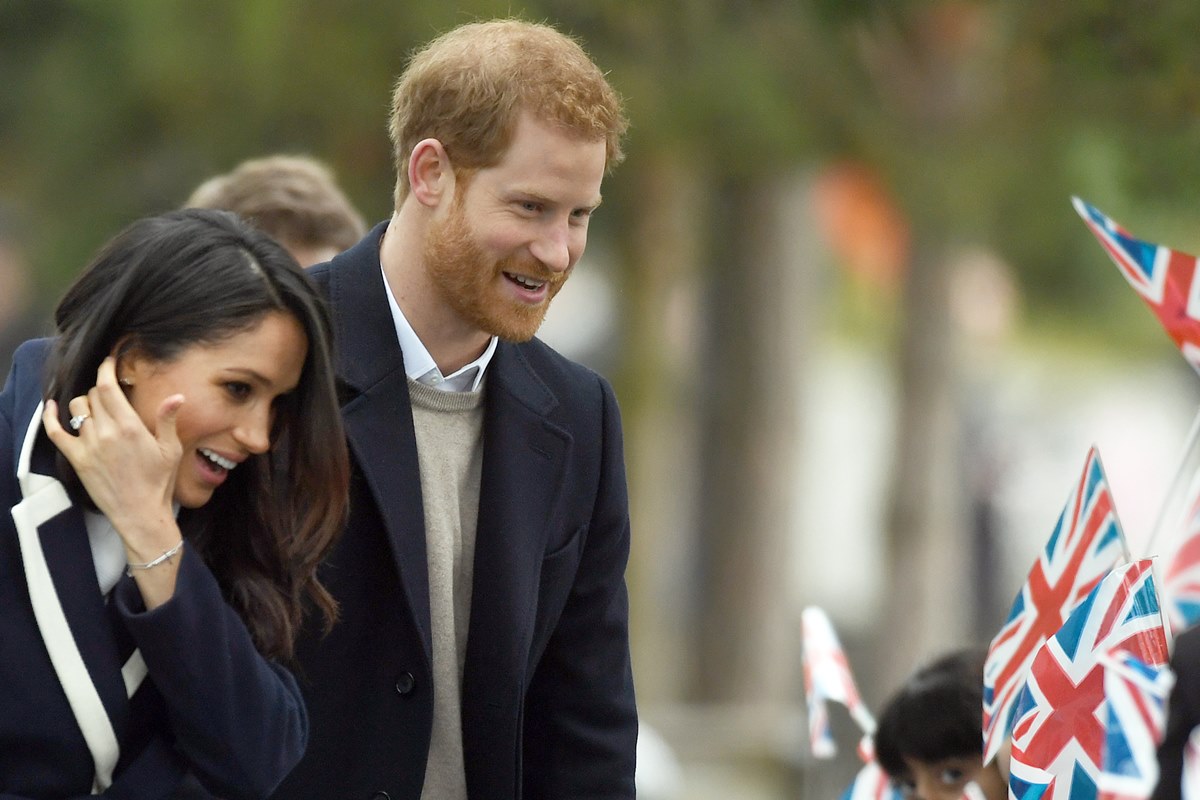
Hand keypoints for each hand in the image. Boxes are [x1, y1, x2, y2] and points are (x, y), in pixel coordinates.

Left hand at [43, 357, 184, 559]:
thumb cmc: (158, 482)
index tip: (110, 360)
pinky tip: (51, 407)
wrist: (139, 513)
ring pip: (78, 408)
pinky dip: (50, 417)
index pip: (108, 386)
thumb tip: (177, 397)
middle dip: (102, 387)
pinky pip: (56, 432)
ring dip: (86, 402)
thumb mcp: (170, 449)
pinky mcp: (77, 459)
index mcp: (130, 426)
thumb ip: (168, 420)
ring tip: (98, 407)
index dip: (106, 368)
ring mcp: (88, 445)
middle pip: (93, 394)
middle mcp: (106, 432)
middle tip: (112, 391)